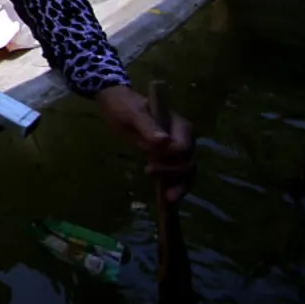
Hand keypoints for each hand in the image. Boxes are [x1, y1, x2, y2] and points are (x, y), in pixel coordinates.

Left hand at [94, 85, 194, 202]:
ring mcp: (177, 148)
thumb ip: (147, 125)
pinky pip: (177, 173)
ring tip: (169, 198)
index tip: (153, 158)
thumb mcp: (132, 113)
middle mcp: (183, 137)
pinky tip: (166, 196)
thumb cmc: (125, 105)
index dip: (171, 156)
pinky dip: (175, 184)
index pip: (183, 145)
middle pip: (188, 160)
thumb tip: (163, 141)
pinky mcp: (168, 156)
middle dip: (176, 174)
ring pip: (187, 170)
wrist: (116, 104)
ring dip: (180, 185)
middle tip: (155, 180)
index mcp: (178, 124)